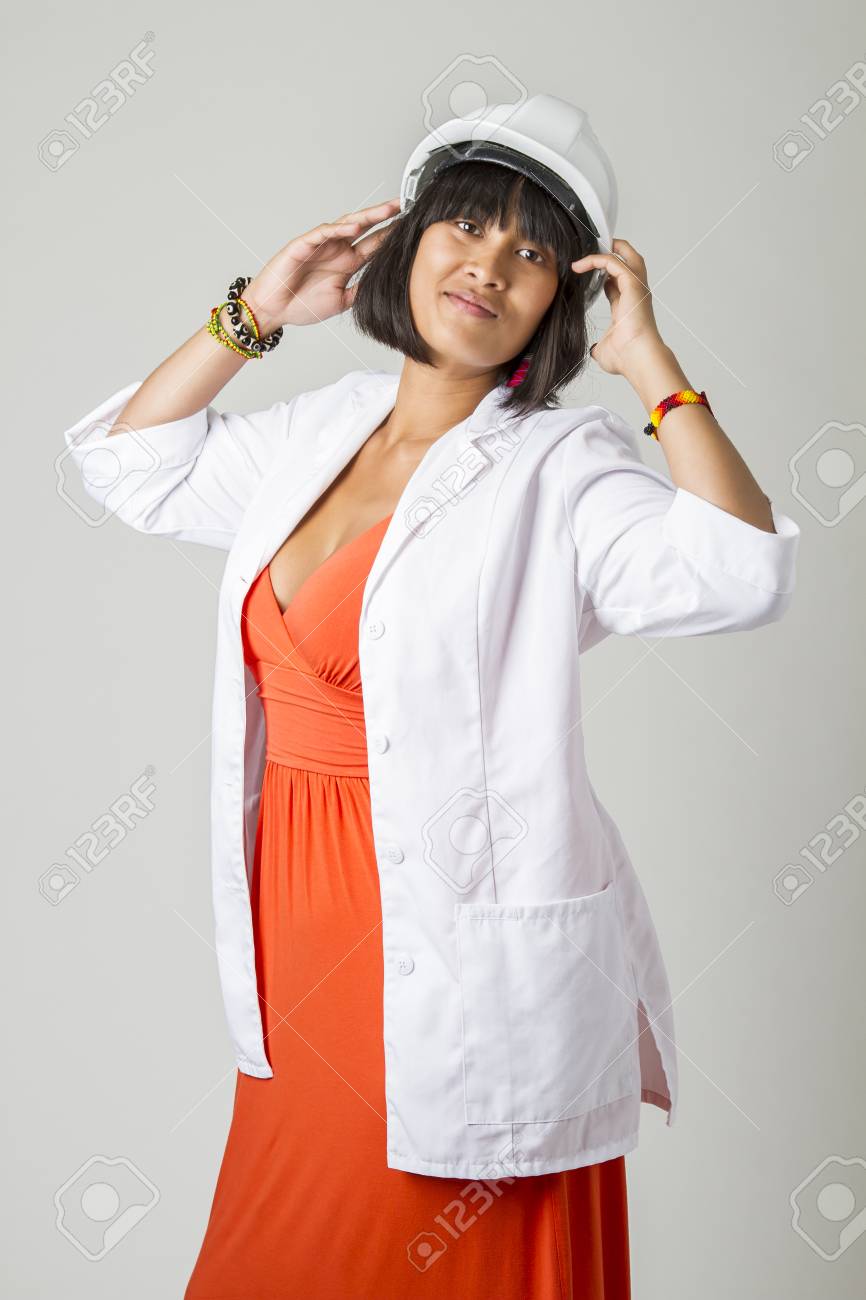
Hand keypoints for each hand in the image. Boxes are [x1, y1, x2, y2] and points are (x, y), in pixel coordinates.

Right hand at [243, 198, 401, 331]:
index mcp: (346, 263)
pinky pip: (322, 233)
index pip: (373, 245)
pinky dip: (337, 229)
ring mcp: (320, 245)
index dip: (391, 236)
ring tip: (386, 209)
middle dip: (384, 217)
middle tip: (405, 206)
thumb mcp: (341, 301)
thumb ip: (360, 291)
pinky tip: (354, 227)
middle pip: (365, 228)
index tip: (411, 229)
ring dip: (366, 216)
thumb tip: (383, 286)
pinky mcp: (303, 245)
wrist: (272, 310)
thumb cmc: (300, 305)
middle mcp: (336, 250)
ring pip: (346, 224)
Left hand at [571, 239, 664, 375]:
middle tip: (593, 247)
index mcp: (628, 306)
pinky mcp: (632, 283)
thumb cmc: (626, 357)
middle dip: (613, 250)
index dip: (601, 274)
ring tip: (588, 245)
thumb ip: (598, 346)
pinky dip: (596, 259)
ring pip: (626, 254)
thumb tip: (593, 350)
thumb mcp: (604, 350)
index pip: (616, 282)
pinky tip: (581, 264)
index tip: (582, 272)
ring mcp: (636, 287)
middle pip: (629, 260)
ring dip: (608, 247)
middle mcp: (635, 293)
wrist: (637, 357)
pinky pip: (612, 261)